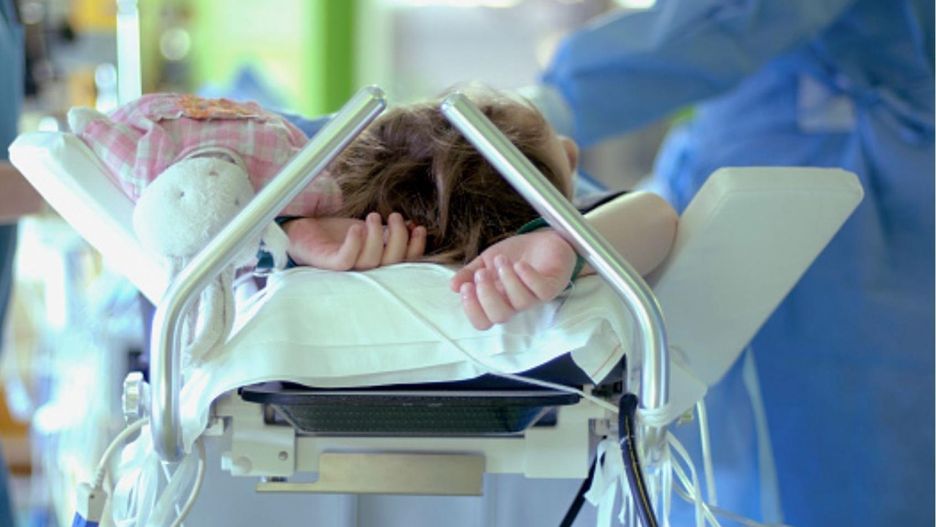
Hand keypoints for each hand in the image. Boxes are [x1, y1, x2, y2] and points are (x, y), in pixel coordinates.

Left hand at [284, 212, 425, 269]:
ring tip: (373, 217)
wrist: (302, 229)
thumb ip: (388, 232)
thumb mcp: (368, 230)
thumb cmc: (336, 234)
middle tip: (394, 217)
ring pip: (370, 262)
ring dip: (377, 237)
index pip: (402, 264)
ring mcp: (344, 271)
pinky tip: (356, 228)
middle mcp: (362, 273)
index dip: (414, 248)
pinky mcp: (327, 264)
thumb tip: (412, 226)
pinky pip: (345, 260)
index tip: (418, 228)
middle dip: (398, 239)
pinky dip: (354, 244)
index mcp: (376, 267)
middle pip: (390, 264)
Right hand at [450, 230, 577, 329]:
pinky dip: (528, 277)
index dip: (472, 309)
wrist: (543, 241)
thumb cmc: (515, 255)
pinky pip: (541, 291)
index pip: (483, 321)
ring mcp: (534, 297)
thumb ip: (469, 273)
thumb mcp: (485, 262)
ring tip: (501, 260)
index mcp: (497, 301)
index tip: (465, 287)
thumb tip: (453, 286)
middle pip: (500, 317)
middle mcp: (514, 303)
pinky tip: (520, 264)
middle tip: (482, 273)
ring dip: (507, 279)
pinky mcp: (551, 286)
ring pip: (520, 303)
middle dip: (487, 295)